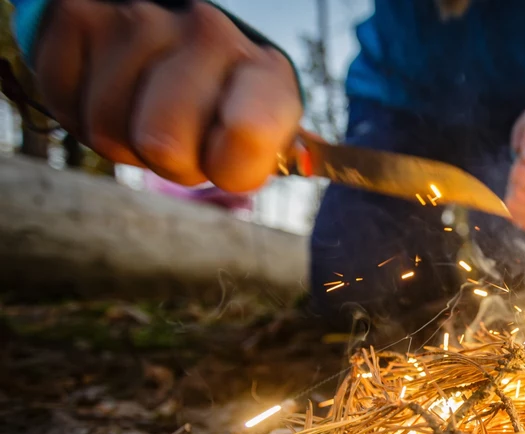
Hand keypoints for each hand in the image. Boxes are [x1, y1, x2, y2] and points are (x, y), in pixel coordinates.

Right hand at [32, 0, 301, 191]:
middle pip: (165, 147)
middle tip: (181, 143)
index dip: (231, 168)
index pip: (251, 133)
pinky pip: (64, 102)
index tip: (226, 165)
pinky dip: (79, 112)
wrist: (158, 38)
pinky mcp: (79, 16)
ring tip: (143, 113)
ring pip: (109, 130)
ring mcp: (141, 19)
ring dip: (122, 140)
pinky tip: (108, 89)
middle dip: (169, 163)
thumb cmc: (217, 103)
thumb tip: (302, 168)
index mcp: (264, 71)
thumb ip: (265, 155)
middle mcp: (208, 33)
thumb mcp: (257, 130)